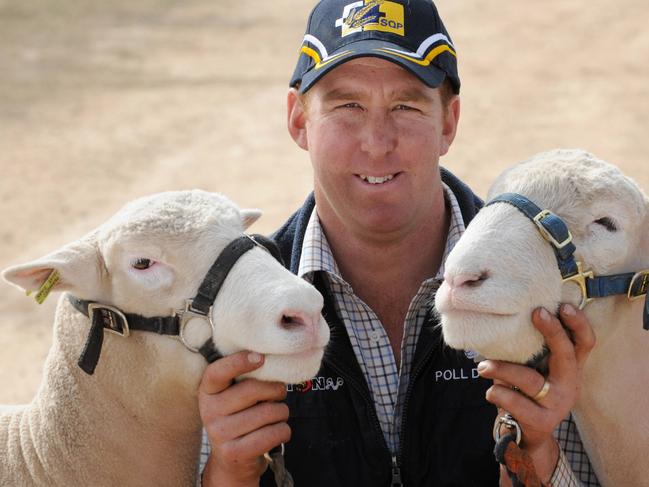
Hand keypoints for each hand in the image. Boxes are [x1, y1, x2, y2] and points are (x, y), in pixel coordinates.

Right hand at [198, 351, 290, 486]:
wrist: (232, 461)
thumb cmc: (240, 417)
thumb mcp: (234, 396)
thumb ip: (246, 379)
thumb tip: (271, 362)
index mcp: (208, 392)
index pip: (217, 373)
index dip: (239, 362)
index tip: (261, 358)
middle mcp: (209, 412)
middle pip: (253, 390)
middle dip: (276, 390)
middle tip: (279, 393)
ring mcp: (220, 434)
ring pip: (269, 412)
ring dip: (282, 412)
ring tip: (275, 416)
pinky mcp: (236, 453)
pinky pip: (274, 433)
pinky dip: (284, 431)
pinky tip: (276, 432)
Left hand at [477, 304, 595, 481]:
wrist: (525, 434)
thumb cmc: (525, 391)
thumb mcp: (531, 367)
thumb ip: (528, 348)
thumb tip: (506, 315)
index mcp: (569, 367)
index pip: (584, 343)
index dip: (578, 323)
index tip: (562, 305)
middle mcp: (569, 384)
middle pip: (566, 354)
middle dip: (552, 332)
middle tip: (535, 314)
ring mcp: (558, 404)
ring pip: (529, 379)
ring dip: (501, 369)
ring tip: (483, 367)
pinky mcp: (542, 420)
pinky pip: (515, 401)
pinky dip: (498, 393)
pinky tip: (490, 392)